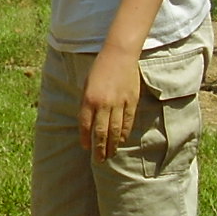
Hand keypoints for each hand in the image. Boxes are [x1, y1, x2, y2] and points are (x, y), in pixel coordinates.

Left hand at [79, 46, 140, 160]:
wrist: (119, 55)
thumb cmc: (99, 69)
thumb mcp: (86, 85)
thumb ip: (86, 104)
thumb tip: (87, 124)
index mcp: (89, 99)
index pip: (85, 125)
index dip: (85, 138)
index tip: (86, 148)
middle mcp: (103, 103)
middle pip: (101, 132)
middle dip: (99, 149)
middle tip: (99, 160)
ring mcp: (118, 103)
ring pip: (115, 130)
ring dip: (112, 145)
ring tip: (110, 155)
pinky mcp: (131, 101)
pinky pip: (127, 122)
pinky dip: (124, 134)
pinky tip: (121, 142)